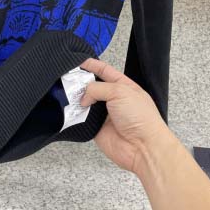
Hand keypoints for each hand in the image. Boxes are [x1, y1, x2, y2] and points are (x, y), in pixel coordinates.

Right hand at [79, 58, 169, 173]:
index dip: (92, 65)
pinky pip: (81, 119)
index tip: (78, 61)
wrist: (142, 147)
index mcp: (123, 86)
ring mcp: (104, 114)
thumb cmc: (140, 118)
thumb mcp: (120, 92)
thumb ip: (97, 88)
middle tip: (68, 78)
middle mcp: (113, 99)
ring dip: (77, 98)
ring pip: (85, 102)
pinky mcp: (96, 128)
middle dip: (81, 82)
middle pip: (92, 86)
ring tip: (66, 93)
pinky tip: (70, 109)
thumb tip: (83, 96)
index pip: (104, 71)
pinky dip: (75, 114)